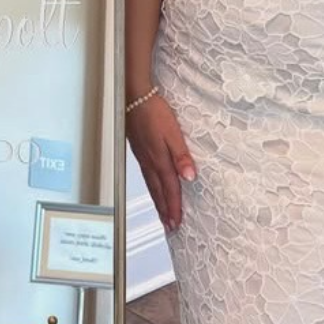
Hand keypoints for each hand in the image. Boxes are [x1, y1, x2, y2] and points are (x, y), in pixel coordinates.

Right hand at [126, 92, 196, 231]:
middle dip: (165, 210)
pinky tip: (153, 188)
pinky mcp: (139, 151)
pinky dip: (151, 188)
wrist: (134, 97)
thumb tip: (190, 176)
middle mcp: (150, 162)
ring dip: (158, 202)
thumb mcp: (173, 132)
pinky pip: (146, 176)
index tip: (178, 222)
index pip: (170, 188)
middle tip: (170, 227)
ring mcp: (143, 157)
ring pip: (151, 186)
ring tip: (162, 215)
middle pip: (159, 192)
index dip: (174, 206)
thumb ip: (181, 155)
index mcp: (159, 159)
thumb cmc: (154, 111)